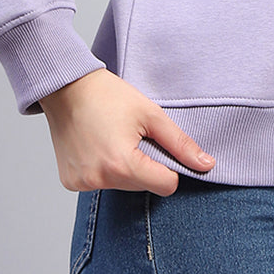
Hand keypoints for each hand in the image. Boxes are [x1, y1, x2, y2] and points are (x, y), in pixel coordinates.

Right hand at [37, 68, 215, 195]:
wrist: (66, 86)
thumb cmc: (108, 96)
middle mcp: (99, 179)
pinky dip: (104, 170)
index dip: (170, 167)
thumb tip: (207, 166)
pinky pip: (100, 184)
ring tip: (113, 139)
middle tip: (132, 137)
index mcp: (122, 164)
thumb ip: (180, 144)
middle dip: (145, 165)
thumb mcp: (151, 114)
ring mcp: (82, 183)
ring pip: (122, 186)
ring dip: (125, 168)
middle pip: (143, 187)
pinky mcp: (70, 182)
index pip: (166, 186)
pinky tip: (98, 146)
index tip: (159, 147)